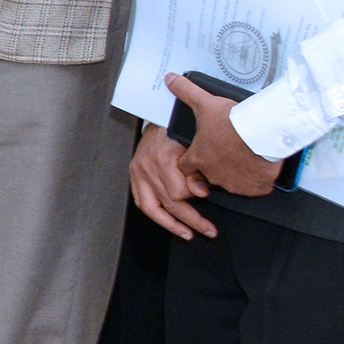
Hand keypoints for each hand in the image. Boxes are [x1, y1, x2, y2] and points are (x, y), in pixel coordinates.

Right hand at [130, 123, 216, 237]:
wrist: (161, 110)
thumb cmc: (179, 124)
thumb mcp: (195, 144)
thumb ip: (198, 170)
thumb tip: (202, 192)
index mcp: (162, 160)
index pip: (180, 193)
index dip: (197, 197)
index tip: (209, 196)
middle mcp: (147, 168)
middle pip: (169, 204)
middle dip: (191, 220)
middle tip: (208, 230)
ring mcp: (138, 172)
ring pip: (152, 208)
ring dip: (171, 224)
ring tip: (186, 233)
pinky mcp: (134, 173)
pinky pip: (141, 201)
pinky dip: (155, 214)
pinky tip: (167, 222)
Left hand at [167, 73, 281, 196]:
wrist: (265, 132)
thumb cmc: (236, 121)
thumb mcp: (205, 103)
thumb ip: (185, 92)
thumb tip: (171, 80)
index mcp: (198, 157)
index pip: (186, 165)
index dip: (194, 158)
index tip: (204, 151)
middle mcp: (212, 174)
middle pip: (208, 174)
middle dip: (216, 164)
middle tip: (228, 150)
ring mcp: (233, 183)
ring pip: (229, 181)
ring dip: (235, 171)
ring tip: (244, 154)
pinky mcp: (253, 188)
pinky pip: (251, 188)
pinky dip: (254, 180)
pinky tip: (257, 166)